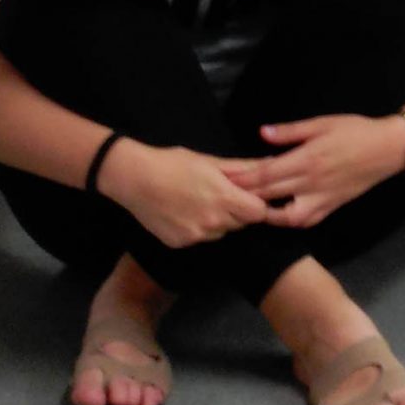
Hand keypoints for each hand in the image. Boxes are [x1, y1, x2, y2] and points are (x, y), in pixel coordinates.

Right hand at [105, 139, 270, 246]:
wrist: (133, 178)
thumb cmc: (173, 163)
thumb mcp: (210, 161)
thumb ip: (243, 168)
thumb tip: (271, 164)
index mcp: (223, 198)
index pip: (259, 212)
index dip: (257, 204)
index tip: (249, 195)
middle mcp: (212, 222)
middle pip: (241, 223)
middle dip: (238, 211)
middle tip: (221, 195)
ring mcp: (195, 236)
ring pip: (221, 232)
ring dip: (219, 221)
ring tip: (200, 201)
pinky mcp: (180, 243)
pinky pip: (201, 238)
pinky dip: (199, 228)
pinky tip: (185, 212)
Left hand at [225, 114, 403, 227]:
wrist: (388, 148)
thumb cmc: (354, 130)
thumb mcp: (321, 124)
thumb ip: (290, 132)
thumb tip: (261, 133)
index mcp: (307, 160)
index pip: (266, 173)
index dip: (242, 178)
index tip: (222, 179)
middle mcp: (311, 183)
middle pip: (269, 194)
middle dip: (244, 196)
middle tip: (222, 197)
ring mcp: (322, 198)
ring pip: (285, 216)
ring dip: (265, 214)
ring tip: (248, 209)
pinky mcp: (331, 206)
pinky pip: (305, 221)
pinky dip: (288, 220)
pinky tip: (277, 215)